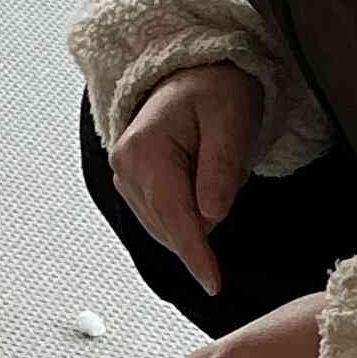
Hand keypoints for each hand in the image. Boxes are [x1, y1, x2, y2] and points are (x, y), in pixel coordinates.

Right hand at [109, 63, 262, 296]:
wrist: (196, 73)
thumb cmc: (216, 91)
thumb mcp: (232, 121)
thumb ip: (222, 169)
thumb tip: (211, 216)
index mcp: (145, 150)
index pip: (174, 216)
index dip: (196, 254)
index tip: (213, 284)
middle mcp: (125, 167)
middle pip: (169, 226)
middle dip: (204, 224)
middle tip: (229, 175)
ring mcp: (124, 177)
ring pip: (166, 227)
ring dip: (196, 218)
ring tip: (212, 170)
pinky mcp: (132, 185)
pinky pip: (163, 218)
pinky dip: (186, 215)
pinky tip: (199, 186)